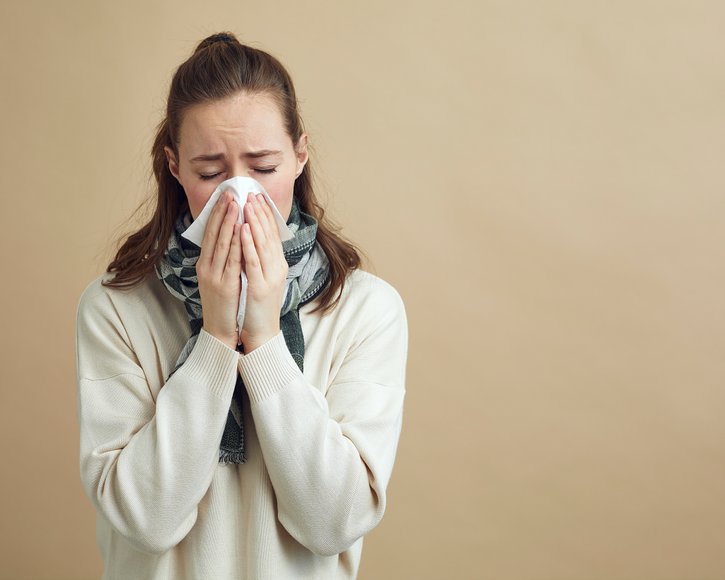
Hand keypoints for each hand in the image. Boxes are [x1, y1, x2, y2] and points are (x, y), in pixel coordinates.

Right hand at [197, 191, 242, 349]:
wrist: (219, 330)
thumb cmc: (224, 304)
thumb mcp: (219, 277)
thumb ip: (223, 259)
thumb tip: (232, 238)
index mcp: (204, 264)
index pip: (210, 233)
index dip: (217, 214)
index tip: (225, 196)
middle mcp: (206, 267)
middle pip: (213, 234)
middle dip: (222, 212)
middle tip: (230, 193)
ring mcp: (213, 275)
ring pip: (221, 243)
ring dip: (229, 222)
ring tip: (236, 204)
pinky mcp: (223, 284)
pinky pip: (230, 259)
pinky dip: (235, 242)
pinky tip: (240, 229)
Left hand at [239, 193, 287, 351]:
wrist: (263, 334)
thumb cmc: (258, 307)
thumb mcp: (262, 279)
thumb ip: (260, 260)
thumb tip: (252, 240)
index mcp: (278, 266)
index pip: (272, 235)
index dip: (265, 215)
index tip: (257, 197)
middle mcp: (277, 269)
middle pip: (269, 235)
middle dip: (259, 213)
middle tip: (251, 193)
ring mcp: (270, 278)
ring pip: (262, 244)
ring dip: (255, 222)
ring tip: (247, 204)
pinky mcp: (260, 287)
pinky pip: (253, 261)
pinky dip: (249, 243)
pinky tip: (244, 229)